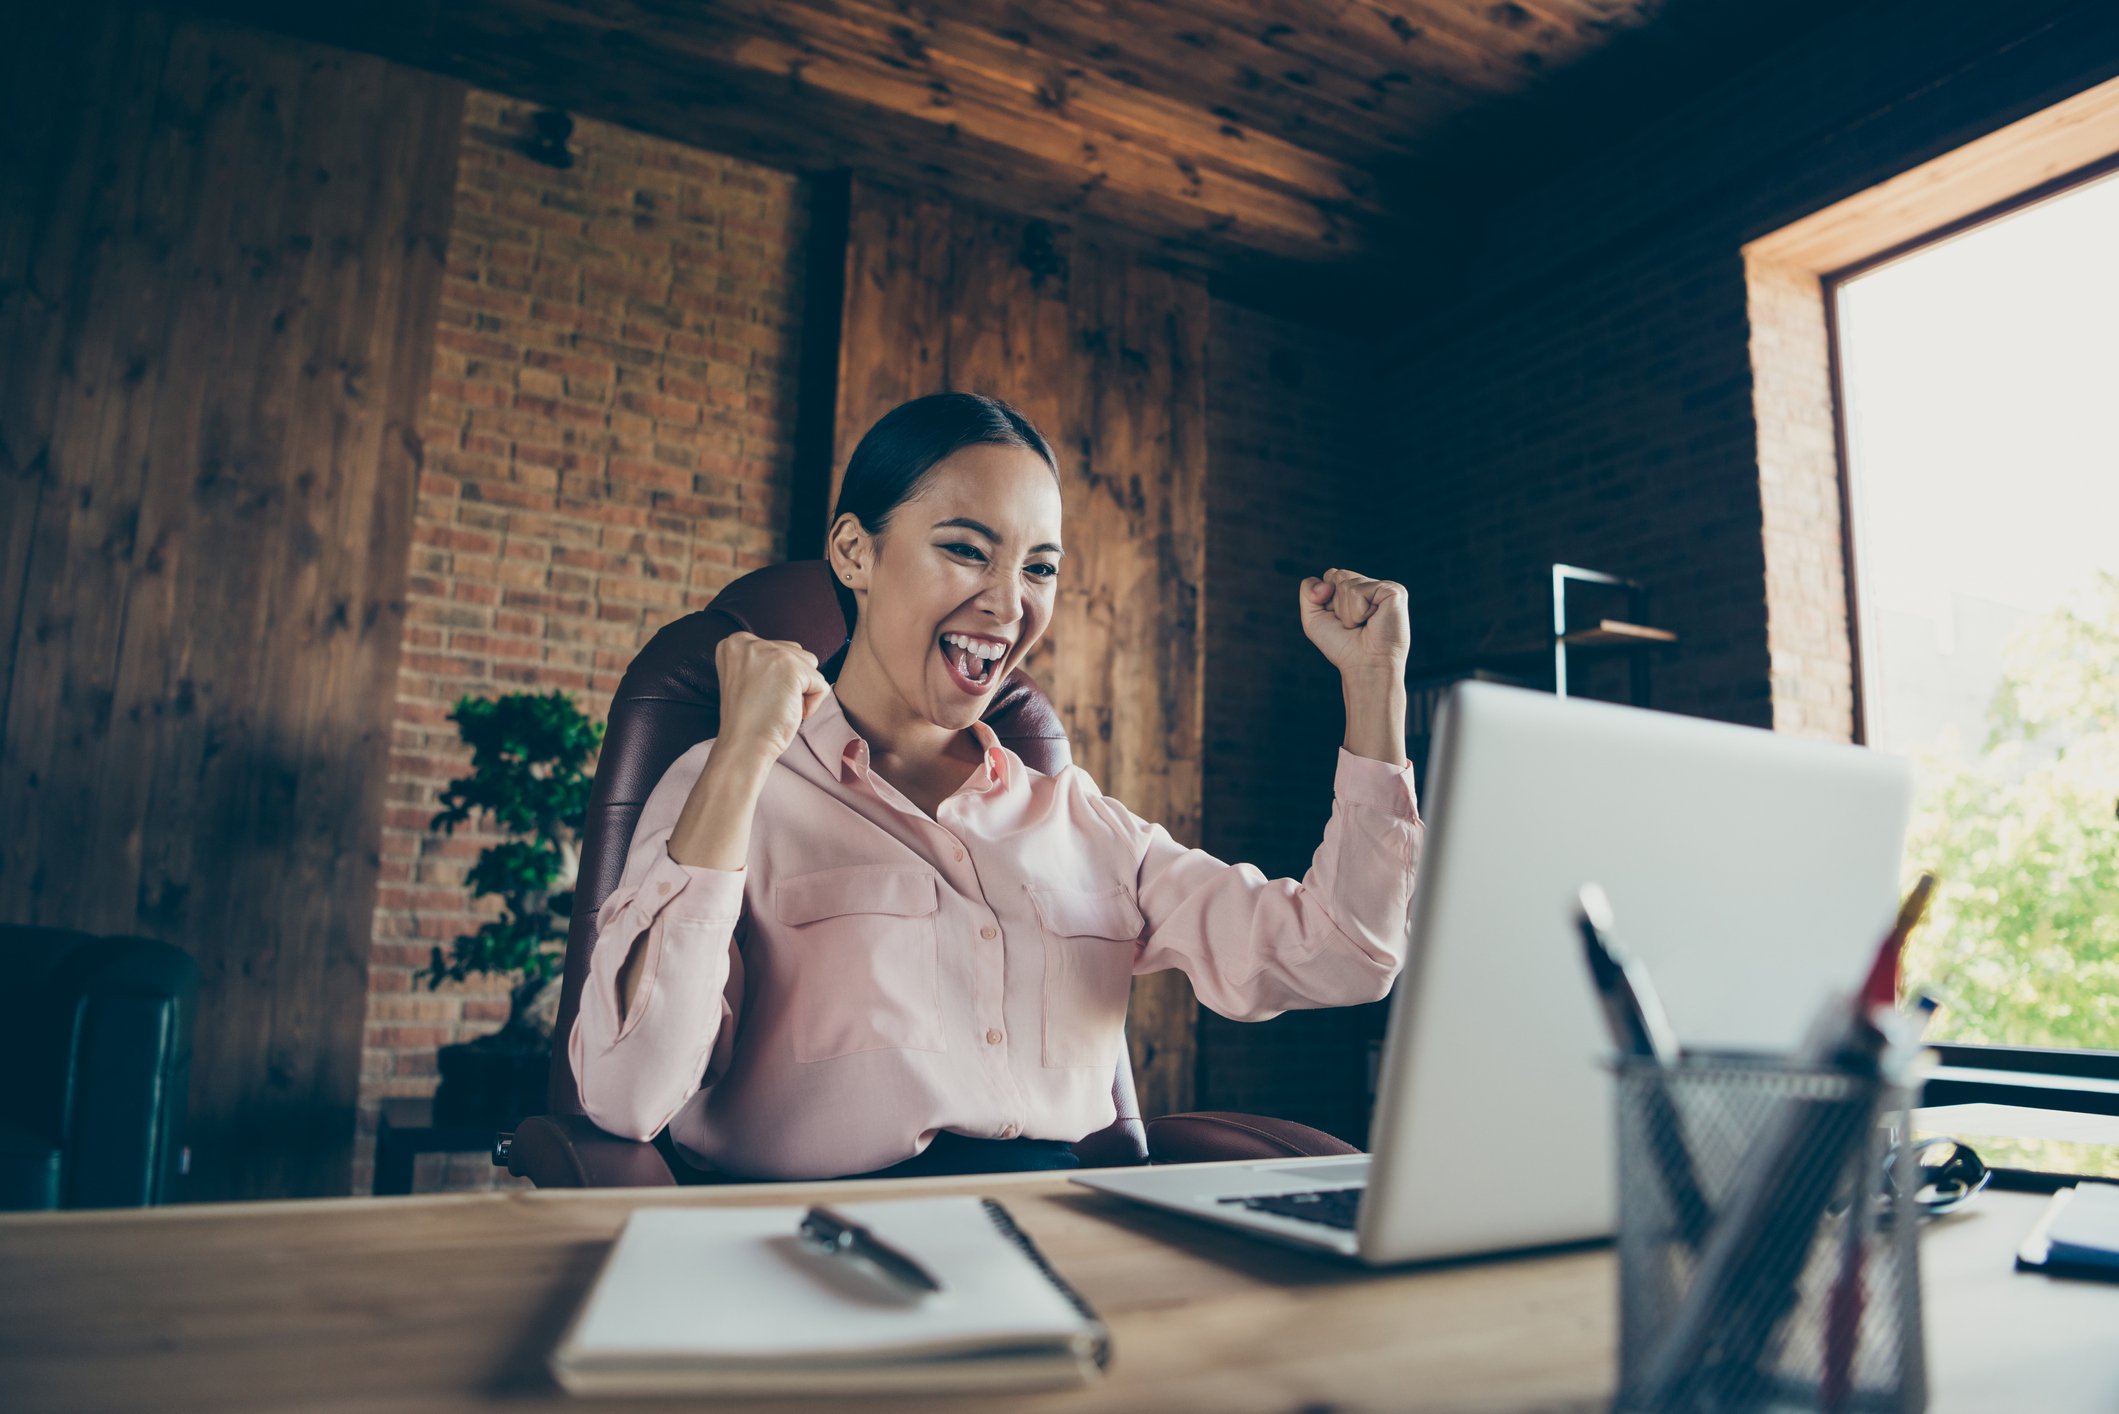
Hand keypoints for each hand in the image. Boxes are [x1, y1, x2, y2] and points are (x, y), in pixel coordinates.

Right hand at [712, 631, 830, 763]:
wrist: (743, 746)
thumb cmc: (749, 720)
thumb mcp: (749, 677)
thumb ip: (767, 660)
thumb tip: (801, 656)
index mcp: (734, 643)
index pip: (778, 650)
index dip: (778, 678)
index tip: (758, 696)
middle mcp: (748, 642)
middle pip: (796, 653)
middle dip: (791, 681)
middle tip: (768, 702)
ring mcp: (770, 652)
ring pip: (810, 664)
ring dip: (802, 690)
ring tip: (778, 705)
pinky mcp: (791, 668)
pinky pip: (821, 684)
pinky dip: (812, 704)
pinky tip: (788, 712)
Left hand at [1299, 568, 1410, 678]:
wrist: (1365, 666)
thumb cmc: (1343, 647)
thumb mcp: (1314, 619)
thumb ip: (1308, 591)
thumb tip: (1326, 582)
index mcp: (1356, 588)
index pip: (1330, 575)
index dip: (1326, 599)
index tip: (1340, 620)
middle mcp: (1371, 585)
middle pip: (1337, 575)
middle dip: (1337, 605)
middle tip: (1354, 624)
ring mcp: (1384, 586)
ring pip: (1347, 584)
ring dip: (1348, 612)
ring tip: (1363, 625)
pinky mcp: (1394, 591)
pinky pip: (1359, 591)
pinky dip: (1358, 612)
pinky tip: (1373, 621)